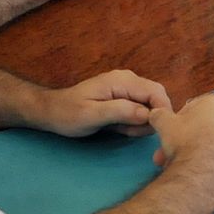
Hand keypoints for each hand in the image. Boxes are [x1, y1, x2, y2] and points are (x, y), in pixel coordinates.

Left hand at [38, 69, 171, 137]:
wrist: (52, 112)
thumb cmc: (68, 114)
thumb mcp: (92, 115)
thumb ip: (121, 112)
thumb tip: (148, 114)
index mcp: (123, 81)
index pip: (156, 92)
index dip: (162, 111)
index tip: (156, 131)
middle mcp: (129, 80)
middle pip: (156, 98)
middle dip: (151, 119)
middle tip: (133, 133)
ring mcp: (127, 88)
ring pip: (150, 106)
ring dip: (142, 122)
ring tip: (122, 131)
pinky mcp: (125, 97)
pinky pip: (140, 110)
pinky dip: (135, 122)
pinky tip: (120, 128)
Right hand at [149, 94, 213, 195]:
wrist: (203, 173)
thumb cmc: (186, 141)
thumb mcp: (164, 124)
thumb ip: (160, 115)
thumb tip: (156, 113)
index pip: (194, 108)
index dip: (178, 121)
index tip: (169, 133)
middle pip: (203, 128)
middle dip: (183, 141)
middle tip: (166, 153)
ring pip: (212, 145)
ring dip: (195, 153)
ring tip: (176, 166)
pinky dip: (211, 165)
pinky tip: (197, 173)